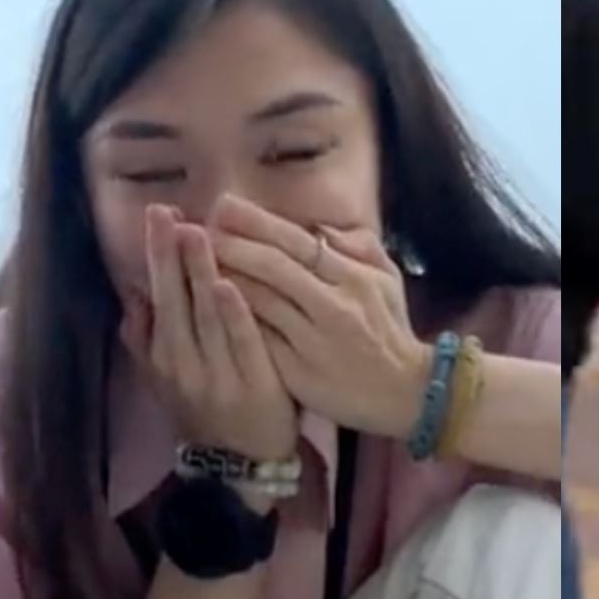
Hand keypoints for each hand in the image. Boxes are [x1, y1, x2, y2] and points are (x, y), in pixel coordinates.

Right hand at [130, 205, 299, 462]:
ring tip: (196, 233)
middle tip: (166, 212)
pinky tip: (229, 284)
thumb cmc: (206, 410)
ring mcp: (216, 377)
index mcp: (162, 359)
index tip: (157, 213)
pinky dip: (233, 315)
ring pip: (204, 318)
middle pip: (173, 302)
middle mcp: (182, 366)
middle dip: (168, 255)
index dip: (157, 256)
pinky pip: (241, 345)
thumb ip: (146, 339)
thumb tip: (132, 292)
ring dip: (199, 274)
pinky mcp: (253, 387)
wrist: (241, 467)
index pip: (156, 298)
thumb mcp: (164, 380)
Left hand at [208, 196, 432, 437]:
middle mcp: (332, 305)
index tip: (223, 206)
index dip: (257, 222)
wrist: (407, 392)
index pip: (298, 241)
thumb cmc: (391, 331)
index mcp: (352, 277)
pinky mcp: (298, 373)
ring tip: (191, 261)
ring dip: (223, 278)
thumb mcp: (387, 280)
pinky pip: (259, 340)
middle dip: (232, 244)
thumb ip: (358, 247)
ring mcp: (313, 341)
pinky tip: (207, 308)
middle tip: (194, 228)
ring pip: (261, 302)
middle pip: (274, 267)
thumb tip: (318, 227)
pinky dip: (234, 321)